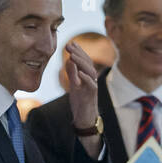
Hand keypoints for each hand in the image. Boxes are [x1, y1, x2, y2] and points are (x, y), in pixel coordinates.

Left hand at [64, 41, 102, 156]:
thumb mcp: (74, 86)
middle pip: (89, 64)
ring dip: (81, 63)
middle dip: (80, 54)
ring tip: (73, 56)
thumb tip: (69, 60)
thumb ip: (72, 73)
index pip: (85, 61)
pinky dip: (86, 78)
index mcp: (87, 78)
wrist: (85, 119)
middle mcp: (92, 81)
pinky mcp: (91, 97)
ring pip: (90, 72)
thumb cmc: (80, 103)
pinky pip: (91, 85)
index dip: (79, 52)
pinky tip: (79, 71)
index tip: (71, 43)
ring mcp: (92, 89)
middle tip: (69, 45)